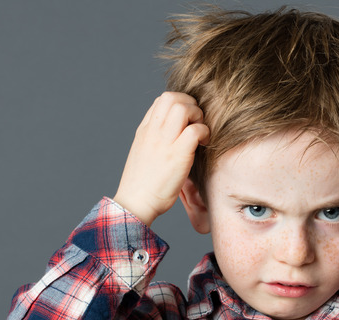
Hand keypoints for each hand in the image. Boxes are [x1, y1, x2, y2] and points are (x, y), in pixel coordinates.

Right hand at [113, 92, 209, 226]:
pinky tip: (204, 144)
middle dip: (191, 104)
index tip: (187, 120)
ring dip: (198, 116)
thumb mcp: (143, 153)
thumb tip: (172, 132)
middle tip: (197, 123)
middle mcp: (152, 132)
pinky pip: (195, 130)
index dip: (179, 103)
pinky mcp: (177, 155)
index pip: (161, 100)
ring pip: (183, 108)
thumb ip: (154, 139)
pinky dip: (204, 132)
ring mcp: (164, 142)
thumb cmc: (142, 184)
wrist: (135, 204)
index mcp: (144, 130)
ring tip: (200, 132)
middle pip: (172, 98)